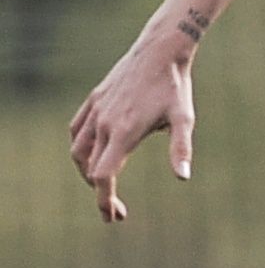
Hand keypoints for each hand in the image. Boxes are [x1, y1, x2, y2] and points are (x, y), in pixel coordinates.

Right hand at [66, 29, 195, 225]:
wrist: (159, 51)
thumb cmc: (175, 86)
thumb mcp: (184, 118)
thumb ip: (181, 148)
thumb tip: (183, 177)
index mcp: (123, 132)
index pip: (104, 176)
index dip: (105, 199)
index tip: (114, 216)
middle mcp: (103, 123)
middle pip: (90, 169)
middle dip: (101, 193)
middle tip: (117, 210)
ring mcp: (96, 111)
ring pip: (78, 150)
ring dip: (87, 172)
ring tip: (104, 185)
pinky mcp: (94, 100)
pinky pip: (76, 129)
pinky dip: (80, 147)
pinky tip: (91, 155)